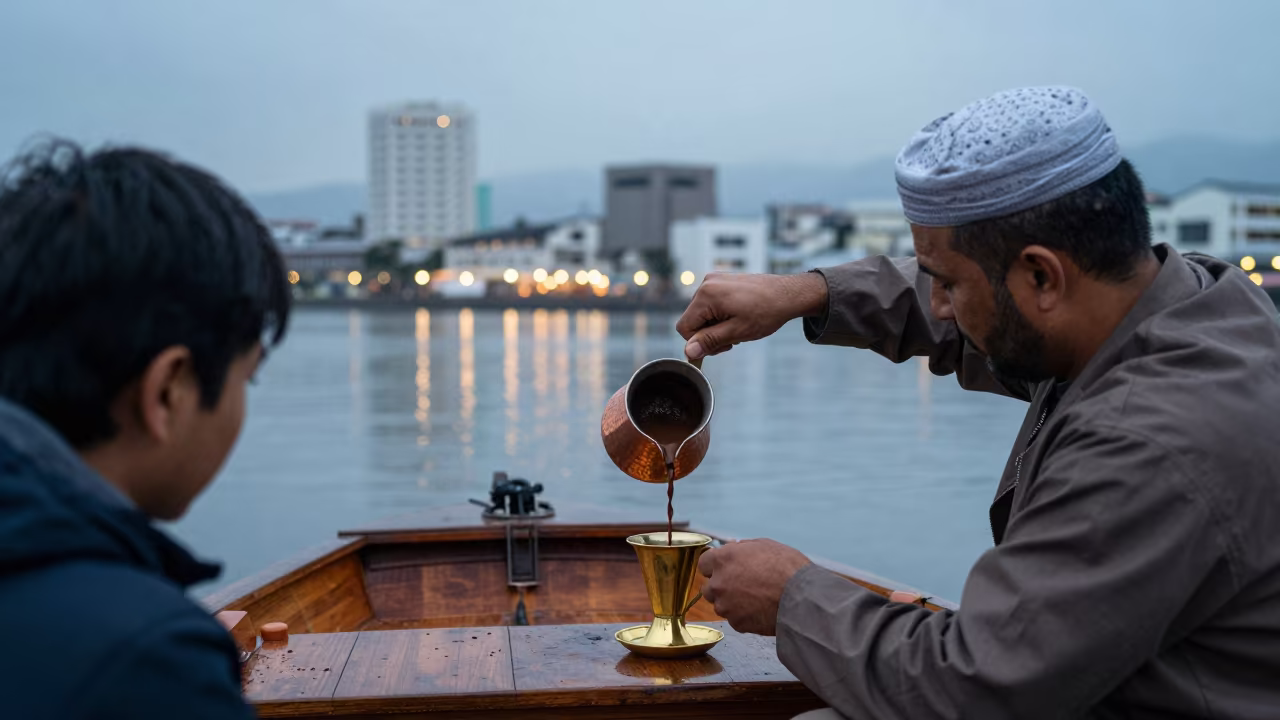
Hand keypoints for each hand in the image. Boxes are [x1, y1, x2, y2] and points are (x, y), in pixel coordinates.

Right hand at [677, 272, 827, 359]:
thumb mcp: (737, 332)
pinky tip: (739, 317)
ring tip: (739, 327)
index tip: (721, 347)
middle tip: (733, 339)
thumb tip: (688, 352)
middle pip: (693, 319)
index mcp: (706, 295)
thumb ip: (710, 341)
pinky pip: (711, 303)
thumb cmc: (766, 312)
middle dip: (709, 333)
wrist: (788, 294)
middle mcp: (706, 283)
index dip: (699, 342)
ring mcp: (714, 280)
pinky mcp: (722, 281)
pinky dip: (721, 315)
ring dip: (716, 325)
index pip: (684, 327)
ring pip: (702, 313)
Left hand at [697, 538, 811, 635]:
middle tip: (742, 585)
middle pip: (708, 587)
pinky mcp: (736, 623)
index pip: (704, 564)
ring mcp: (726, 605)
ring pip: (721, 605)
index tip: (725, 569)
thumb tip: (733, 547)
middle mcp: (719, 583)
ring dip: (732, 602)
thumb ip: (743, 547)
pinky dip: (744, 616)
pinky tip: (760, 610)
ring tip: (755, 599)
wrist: (802, 599)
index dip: (715, 566)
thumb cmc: (787, 568)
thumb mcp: (765, 545)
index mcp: (723, 559)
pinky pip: (735, 619)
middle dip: (721, 586)